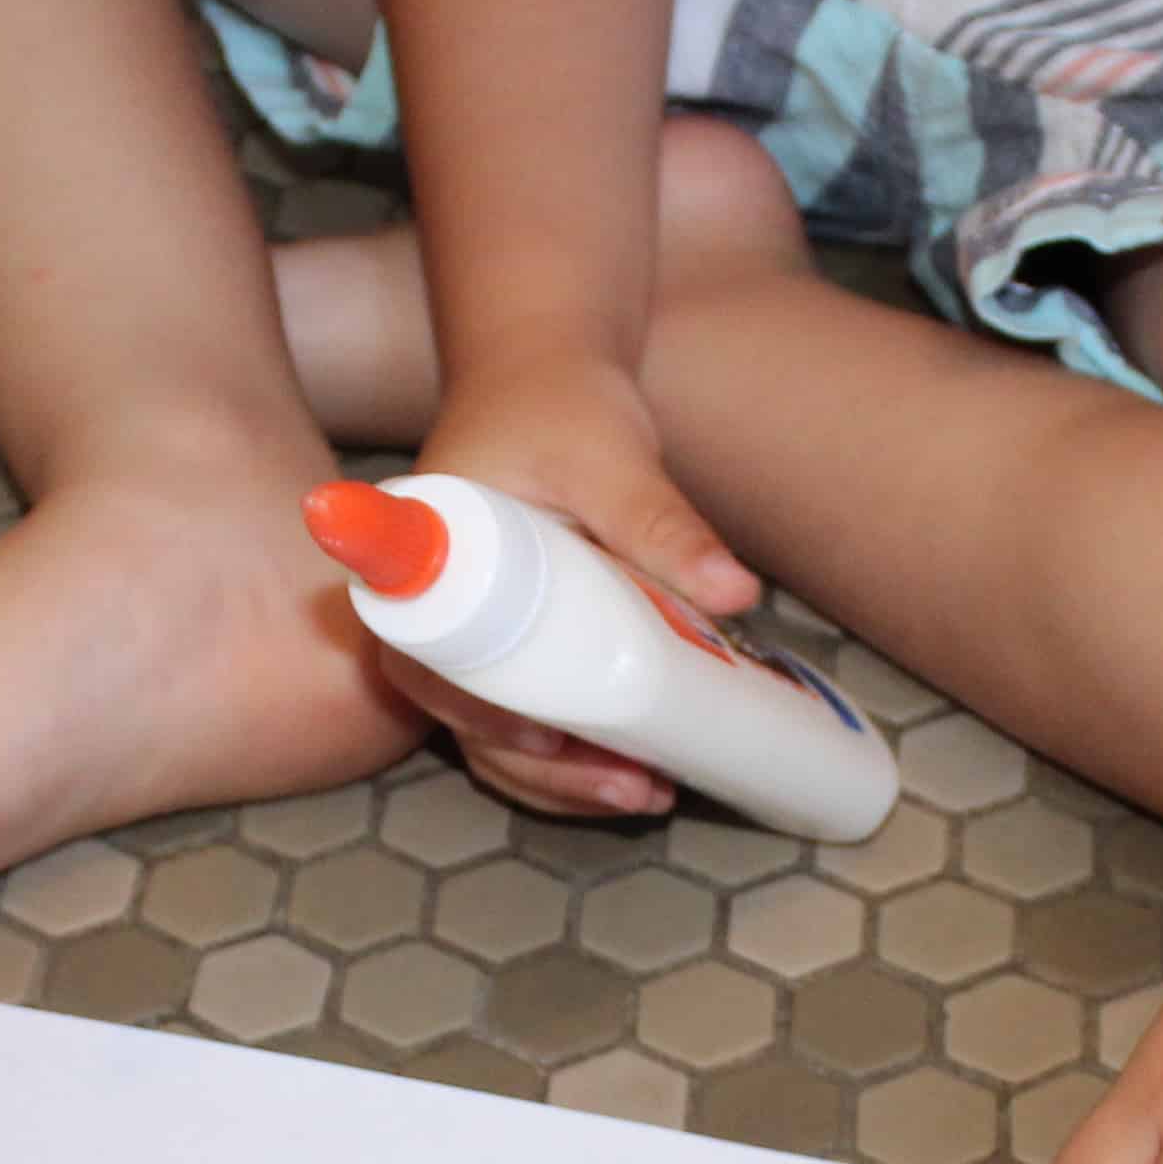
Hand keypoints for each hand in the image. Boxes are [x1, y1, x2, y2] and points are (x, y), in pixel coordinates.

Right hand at [403, 361, 758, 816]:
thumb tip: (738, 594)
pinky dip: (570, 755)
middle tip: (629, 786)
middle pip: (466, 715)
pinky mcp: (510, 640)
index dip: (474, 711)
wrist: (545, 369)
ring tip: (645, 794)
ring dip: (560, 779)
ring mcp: (470, 630)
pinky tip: (633, 773)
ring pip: (495, 730)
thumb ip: (665, 522)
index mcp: (425, 556)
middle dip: (542, 769)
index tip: (543, 740)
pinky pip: (522, 715)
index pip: (424, 659)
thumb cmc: (560, 399)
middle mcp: (432, 606)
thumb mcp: (613, 457)